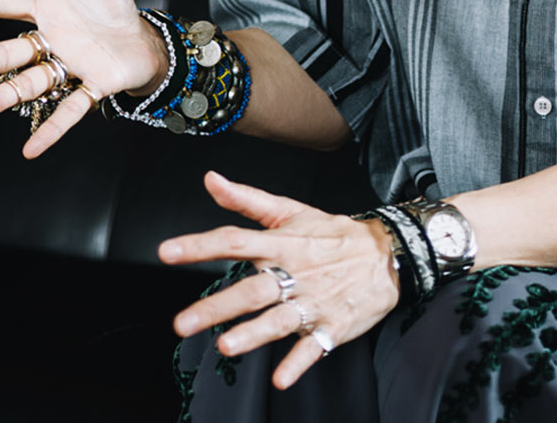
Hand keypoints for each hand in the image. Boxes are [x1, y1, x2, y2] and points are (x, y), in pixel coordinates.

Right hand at [0, 0, 164, 157]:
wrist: (144, 39)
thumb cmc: (114, 4)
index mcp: (45, 11)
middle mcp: (49, 42)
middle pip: (3, 55)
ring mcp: (68, 67)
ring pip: (28, 85)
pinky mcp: (93, 86)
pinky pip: (69, 110)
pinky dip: (52, 130)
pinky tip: (30, 151)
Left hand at [162, 171, 400, 388]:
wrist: (388, 254)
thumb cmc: (334, 234)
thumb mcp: (292, 210)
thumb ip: (247, 199)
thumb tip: (211, 180)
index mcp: (283, 243)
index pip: (236, 241)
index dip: (201, 245)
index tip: (168, 252)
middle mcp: (295, 273)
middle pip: (252, 289)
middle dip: (217, 307)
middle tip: (183, 323)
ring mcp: (314, 301)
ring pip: (280, 319)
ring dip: (254, 334)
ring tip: (226, 347)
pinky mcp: (332, 325)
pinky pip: (314, 347)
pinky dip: (298, 363)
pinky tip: (281, 378)